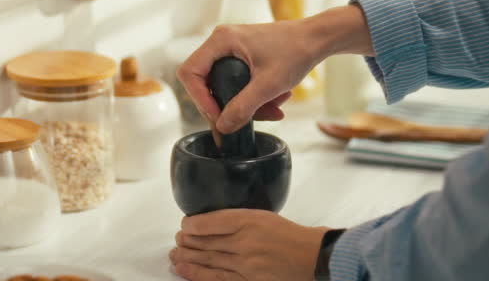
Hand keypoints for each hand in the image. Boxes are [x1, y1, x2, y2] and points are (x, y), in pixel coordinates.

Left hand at [171, 209, 328, 280]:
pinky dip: (199, 275)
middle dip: (188, 241)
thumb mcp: (263, 216)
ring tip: (175, 255)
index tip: (185, 224)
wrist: (313, 256)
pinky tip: (185, 271)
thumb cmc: (290, 236)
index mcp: (250, 220)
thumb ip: (239, 218)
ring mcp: (247, 264)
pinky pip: (219, 279)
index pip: (212, 220)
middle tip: (177, 240)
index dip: (193, 224)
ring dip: (188, 258)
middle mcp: (246, 242)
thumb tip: (209, 223)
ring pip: (210, 260)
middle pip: (207, 241)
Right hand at [177, 5, 372, 134]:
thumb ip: (243, 107)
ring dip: (244, 104)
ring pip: (224, 86)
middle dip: (226, 106)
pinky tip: (276, 102)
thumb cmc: (297, 51)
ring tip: (272, 111)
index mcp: (221, 40)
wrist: (319, 38)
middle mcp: (222, 42)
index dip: (199, 99)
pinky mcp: (243, 57)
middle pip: (205, 83)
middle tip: (240, 123)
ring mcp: (232, 49)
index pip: (190, 73)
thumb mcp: (269, 84)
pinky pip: (238, 83)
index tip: (218, 117)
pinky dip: (253, 96)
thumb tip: (223, 128)